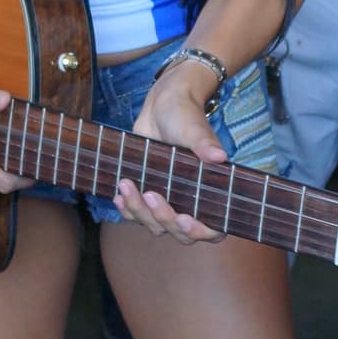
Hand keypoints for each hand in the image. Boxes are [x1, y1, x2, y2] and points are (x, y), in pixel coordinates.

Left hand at [118, 64, 228, 242]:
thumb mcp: (194, 128)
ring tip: (127, 184)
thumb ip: (204, 143)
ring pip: (155, 225)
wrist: (162, 107)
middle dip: (163, 218)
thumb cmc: (185, 116)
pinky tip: (118, 195)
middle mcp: (192, 203)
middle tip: (151, 194)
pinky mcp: (148, 196)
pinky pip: (136, 215)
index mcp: (212, 193)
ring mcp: (169, 202)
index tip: (184, 218)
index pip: (214, 229)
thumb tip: (219, 155)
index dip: (200, 231)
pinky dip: (127, 209)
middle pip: (179, 232)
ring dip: (139, 211)